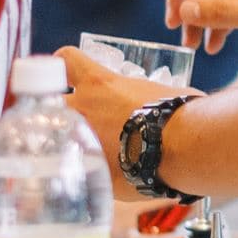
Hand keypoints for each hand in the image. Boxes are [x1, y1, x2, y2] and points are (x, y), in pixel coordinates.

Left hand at [57, 47, 200, 196]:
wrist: (185, 147)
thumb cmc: (182, 114)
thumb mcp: (160, 93)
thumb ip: (144, 97)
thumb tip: (156, 104)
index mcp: (99, 84)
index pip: (67, 60)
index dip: (64, 64)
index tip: (67, 73)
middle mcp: (83, 109)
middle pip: (52, 103)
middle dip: (60, 109)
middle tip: (79, 118)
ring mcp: (83, 142)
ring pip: (61, 139)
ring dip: (71, 143)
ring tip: (92, 152)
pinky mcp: (91, 172)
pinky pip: (83, 171)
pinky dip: (94, 173)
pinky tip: (110, 177)